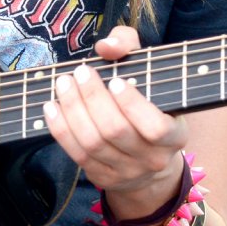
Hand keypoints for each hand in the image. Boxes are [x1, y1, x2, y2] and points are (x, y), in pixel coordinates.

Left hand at [42, 24, 187, 213]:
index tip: (115, 81)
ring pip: (93, 143)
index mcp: (174, 136)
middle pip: (116, 131)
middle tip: (80, 72)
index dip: (133, 105)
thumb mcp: (150, 73)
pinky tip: (52, 107)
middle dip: (93, 98)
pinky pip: (77, 154)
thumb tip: (106, 46)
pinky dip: (61, 129)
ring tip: (63, 84)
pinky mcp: (102, 178)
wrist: (148, 162)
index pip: (155, 127)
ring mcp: (127, 172)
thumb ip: (130, 48)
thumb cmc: (147, 104)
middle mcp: (153, 159)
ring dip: (73, 110)